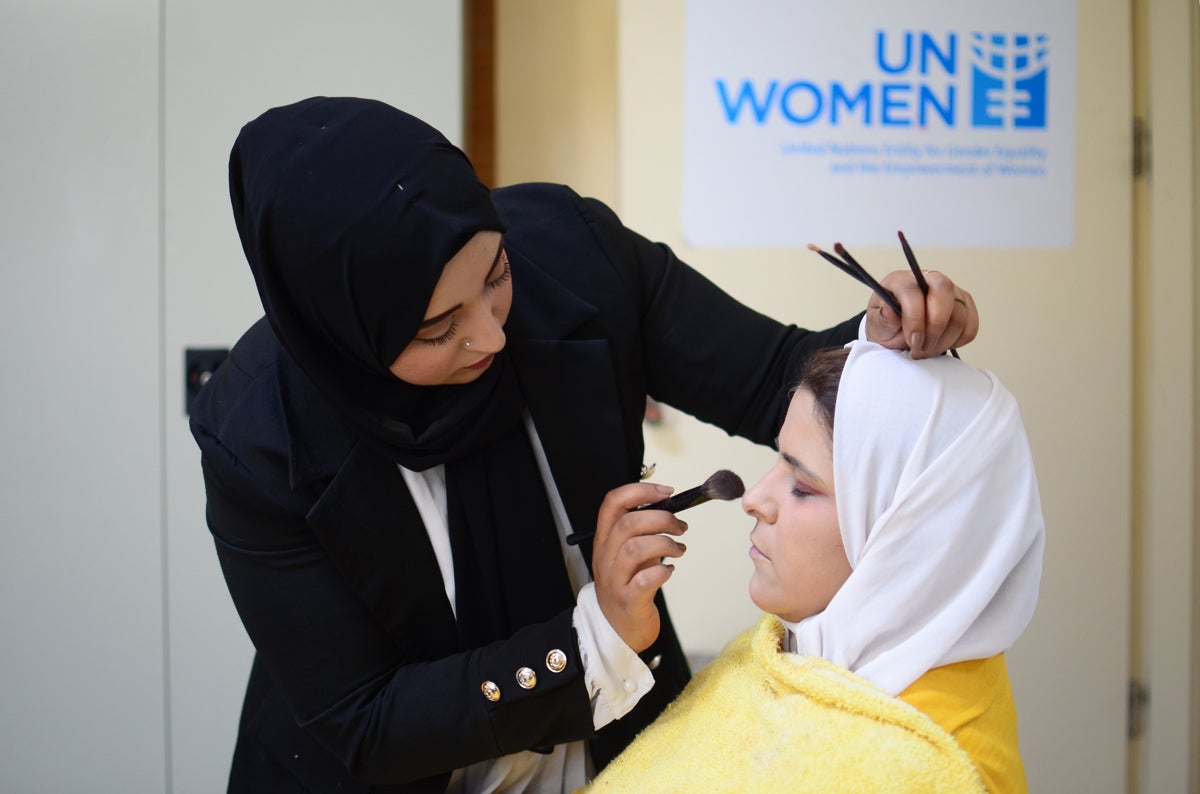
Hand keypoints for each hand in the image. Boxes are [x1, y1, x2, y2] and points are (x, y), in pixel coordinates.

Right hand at [591, 482, 687, 652]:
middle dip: (661, 518)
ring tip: (679, 549)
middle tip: (680, 527)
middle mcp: (606, 556)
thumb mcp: (630, 555)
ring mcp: (615, 579)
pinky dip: (663, 571)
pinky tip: (670, 570)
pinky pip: (645, 580)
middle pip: (628, 523)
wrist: (617, 630)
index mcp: (605, 539)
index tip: (666, 492)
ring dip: (665, 543)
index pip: (613, 503)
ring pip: (635, 548)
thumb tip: (670, 511)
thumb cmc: (628, 587)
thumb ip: (643, 533)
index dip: (640, 490)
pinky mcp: (628, 600)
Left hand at [864, 270, 978, 358]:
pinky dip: (957, 341)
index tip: (912, 340)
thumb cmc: (887, 326)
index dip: (915, 319)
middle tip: (921, 348)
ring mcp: (950, 291)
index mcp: (901, 280)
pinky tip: (940, 344)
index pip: (914, 292)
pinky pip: (971, 325)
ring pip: (959, 313)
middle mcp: (928, 280)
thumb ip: (881, 320)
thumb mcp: (876, 326)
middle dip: (935, 327)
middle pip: (944, 291)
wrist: (896, 334)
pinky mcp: (965, 305)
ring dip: (943, 340)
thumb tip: (889, 312)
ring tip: (926, 350)